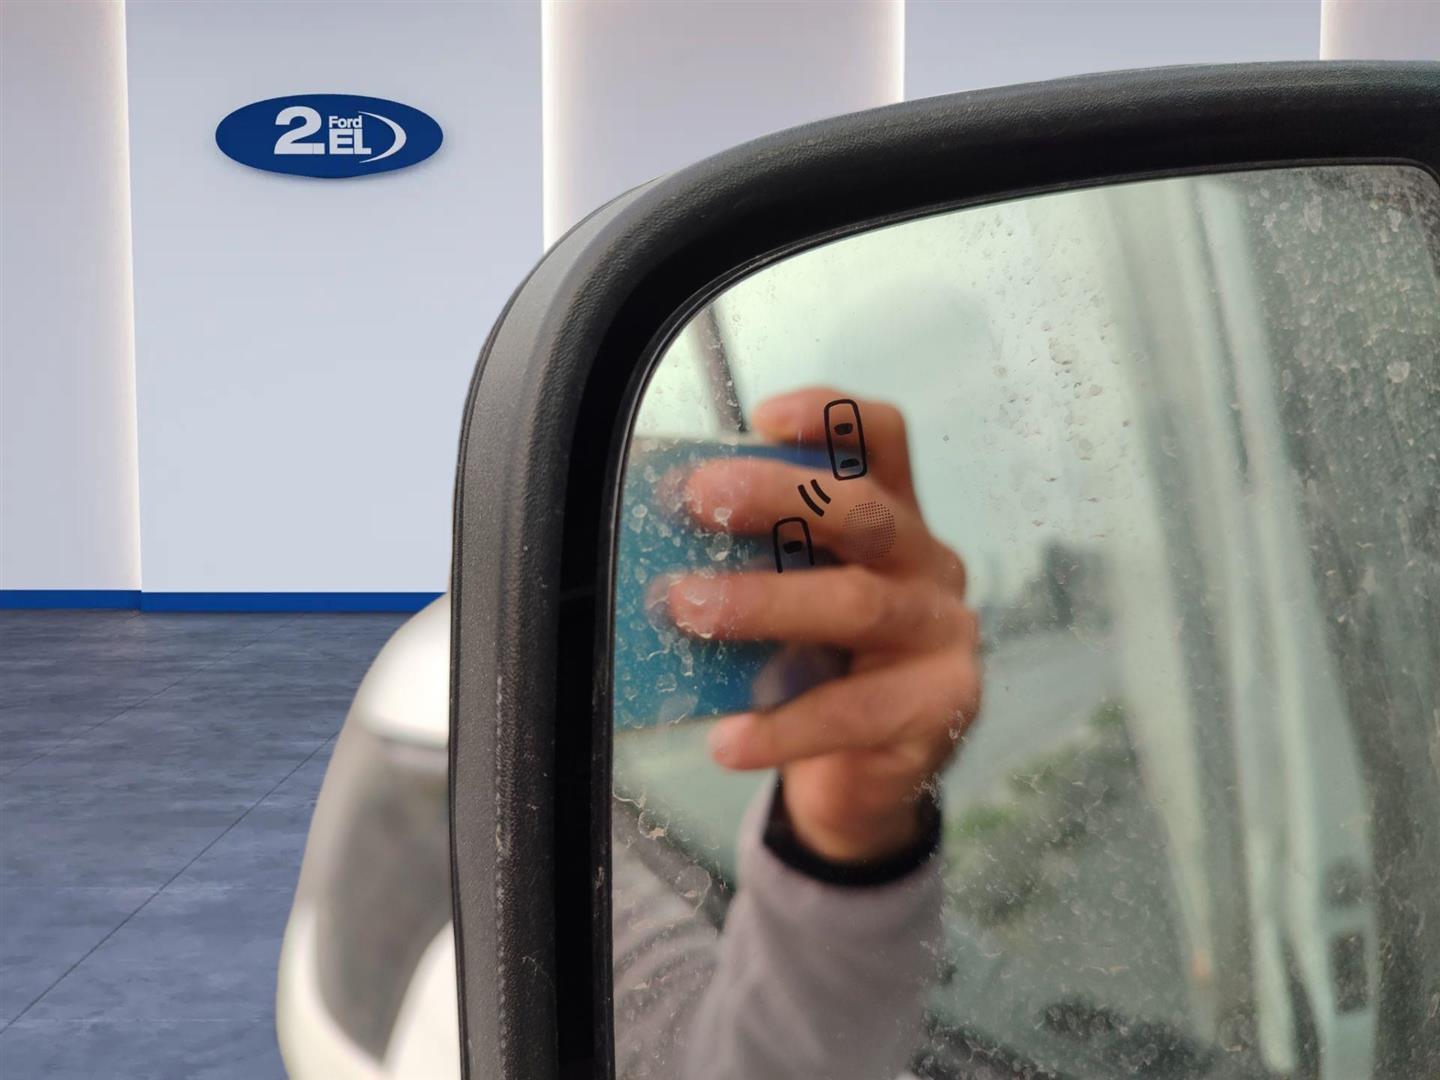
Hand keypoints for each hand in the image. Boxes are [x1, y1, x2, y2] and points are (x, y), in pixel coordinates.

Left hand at [667, 387, 981, 862]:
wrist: (863, 781)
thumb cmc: (814, 669)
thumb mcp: (792, 598)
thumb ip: (757, 563)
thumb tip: (661, 538)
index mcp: (893, 519)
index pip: (882, 442)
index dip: (831, 418)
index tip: (764, 416)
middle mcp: (928, 564)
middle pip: (864, 512)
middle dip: (778, 497)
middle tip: (698, 502)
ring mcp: (943, 635)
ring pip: (859, 604)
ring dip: (766, 603)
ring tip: (690, 610)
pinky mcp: (943, 707)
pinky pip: (854, 712)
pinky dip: (783, 726)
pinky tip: (728, 738)